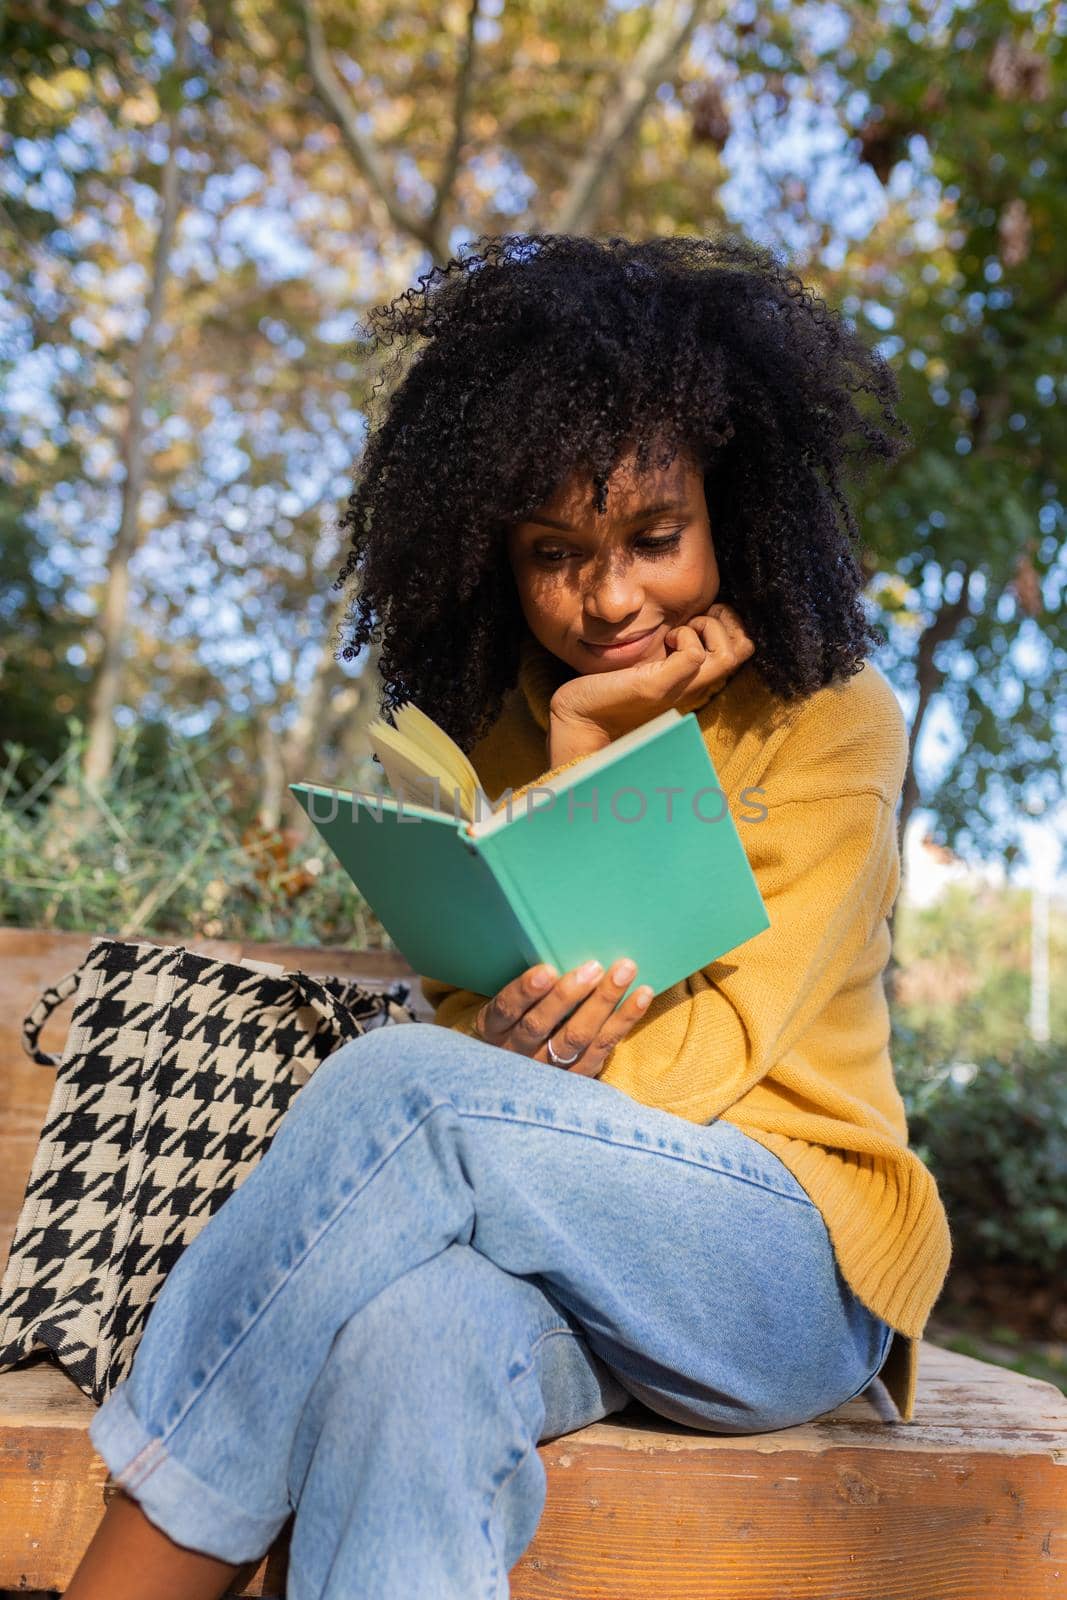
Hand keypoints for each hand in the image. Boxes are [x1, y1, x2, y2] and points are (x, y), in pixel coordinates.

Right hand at [471, 958, 652, 1075]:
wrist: (518, 1077)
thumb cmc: (515, 1022)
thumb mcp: (504, 1008)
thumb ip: (522, 986)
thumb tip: (555, 942)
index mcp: (494, 1029)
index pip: (506, 1009)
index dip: (525, 991)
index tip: (546, 971)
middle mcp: (517, 1051)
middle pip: (541, 1024)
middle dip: (569, 995)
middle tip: (594, 967)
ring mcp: (547, 1069)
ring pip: (575, 1037)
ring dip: (603, 1002)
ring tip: (623, 973)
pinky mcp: (577, 1076)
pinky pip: (603, 1048)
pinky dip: (624, 1020)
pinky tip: (641, 996)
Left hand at [548, 603, 754, 753]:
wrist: (579, 716)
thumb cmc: (611, 687)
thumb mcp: (650, 661)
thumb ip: (670, 647)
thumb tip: (686, 615)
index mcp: (695, 679)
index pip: (744, 647)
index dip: (728, 622)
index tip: (696, 618)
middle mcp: (696, 686)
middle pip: (745, 648)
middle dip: (724, 620)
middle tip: (690, 621)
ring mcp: (680, 687)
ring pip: (730, 652)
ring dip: (706, 626)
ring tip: (677, 631)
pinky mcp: (659, 686)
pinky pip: (694, 655)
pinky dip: (684, 637)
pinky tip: (663, 640)